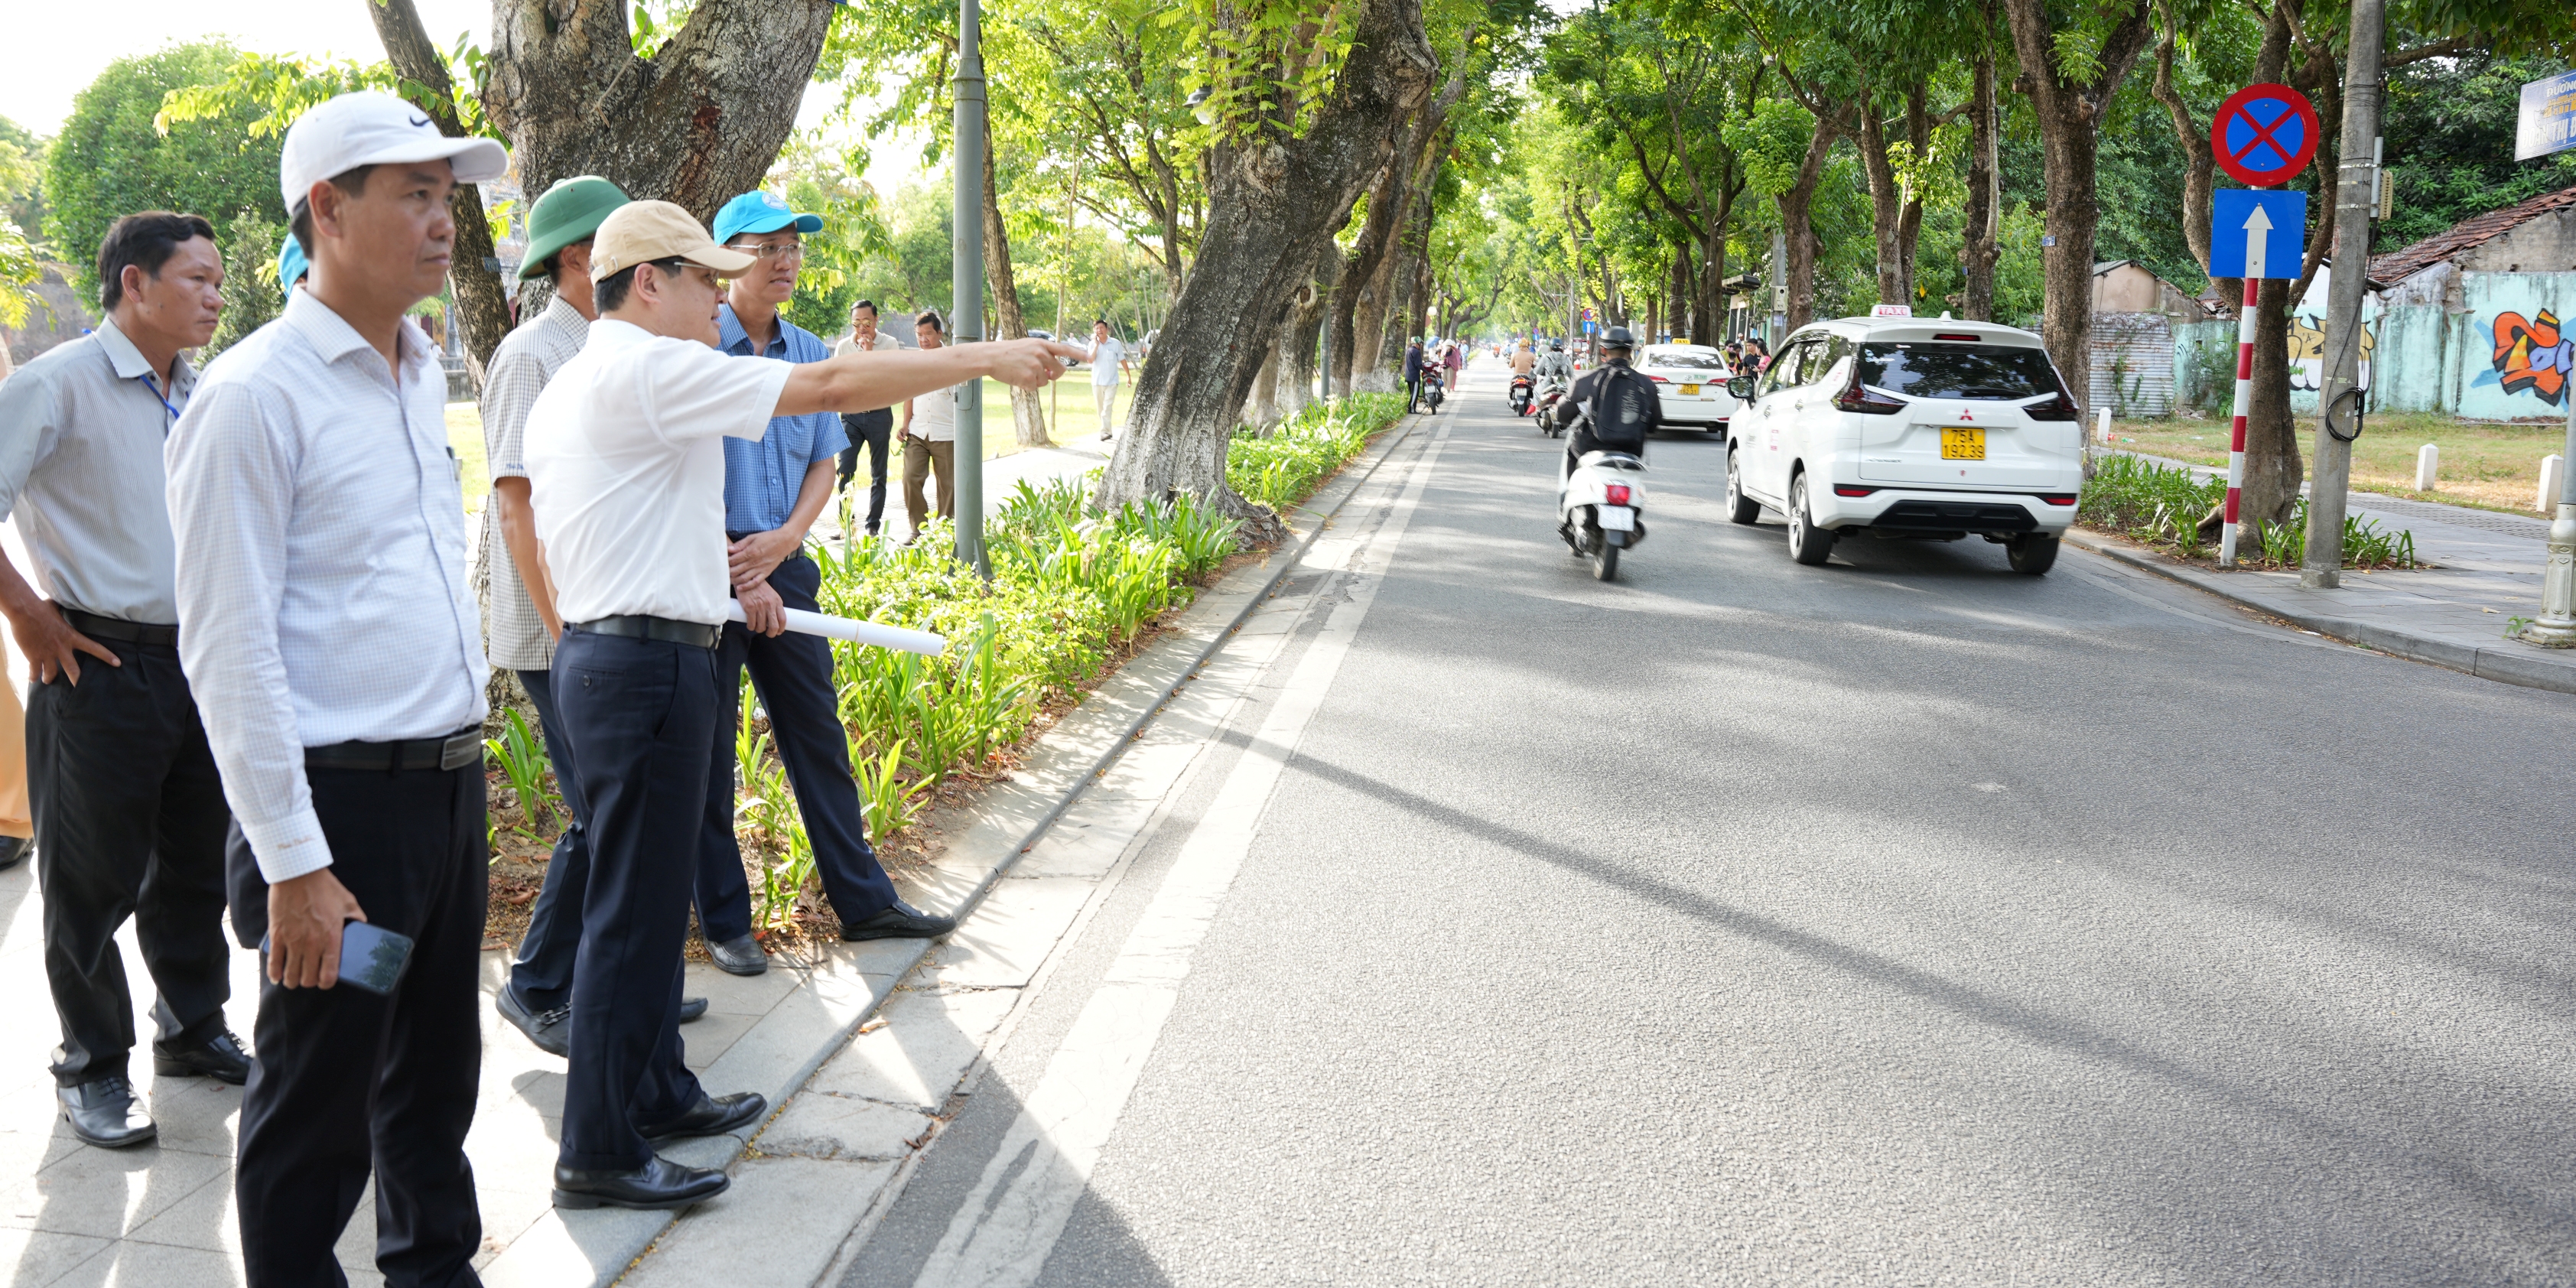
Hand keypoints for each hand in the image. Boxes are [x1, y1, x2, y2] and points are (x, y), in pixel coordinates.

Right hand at [8, 601, 118, 685]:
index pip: (94, 647)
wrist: (25, 611)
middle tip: (81, 689)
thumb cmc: (41, 608)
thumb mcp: (58, 609)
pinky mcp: (33, 656)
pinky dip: (33, 676)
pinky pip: (34, 671)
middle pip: (73, 669)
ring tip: (47, 680)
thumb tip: (64, 603)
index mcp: (71, 637)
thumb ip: (63, 612)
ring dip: (49, 678)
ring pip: (51, 673)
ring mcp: (47, 653)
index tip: (117, 663)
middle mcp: (61, 648)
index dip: (107, 656)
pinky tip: (32, 680)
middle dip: (77, 681)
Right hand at [267, 868, 364, 989]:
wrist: (298, 874)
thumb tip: (363, 928)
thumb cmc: (325, 887)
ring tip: (294, 979)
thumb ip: (357, 918)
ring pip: (291, 974)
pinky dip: (274, 973)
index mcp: (331, 937)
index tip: (326, 982)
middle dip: (310, 982)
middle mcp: (312, 943)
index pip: (329, 973)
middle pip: (309, 977)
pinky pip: (274, 961)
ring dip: (292, 981)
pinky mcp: (277, 935)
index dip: (327, 982)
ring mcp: (293, 940)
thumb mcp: (348, 902)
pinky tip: (277, 977)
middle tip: (310, 978)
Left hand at [728, 528, 798, 588]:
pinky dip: (746, 586)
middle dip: (727, 572)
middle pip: (736, 570)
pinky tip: (740, 587)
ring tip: (727, 579)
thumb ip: (740, 544)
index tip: (721, 562)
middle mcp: (754, 562)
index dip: (726, 562)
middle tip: (721, 572)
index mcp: (750, 551)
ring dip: (734, 580)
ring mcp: (760, 568)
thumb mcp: (753, 537)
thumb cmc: (768, 538)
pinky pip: (755, 582)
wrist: (785, 542)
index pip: (733, 560)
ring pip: (743, 578)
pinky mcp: (766, 573)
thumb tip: (729, 549)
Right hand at [738, 579, 786, 636]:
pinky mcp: (749, 607)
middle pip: (774, 626)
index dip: (781, 629)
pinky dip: (750, 627)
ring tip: (756, 627)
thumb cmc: (759, 587)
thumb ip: (774, 605)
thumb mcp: (771, 594)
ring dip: (759, 629)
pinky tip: (750, 625)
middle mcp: (769, 604)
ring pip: (761, 626)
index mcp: (777, 601)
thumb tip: (775, 619)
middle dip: (771, 633)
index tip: (778, 632)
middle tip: (768, 634)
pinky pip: (751, 623)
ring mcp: (759, 606)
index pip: (783, 619)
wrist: (746, 579)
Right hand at [985, 339, 1090, 390]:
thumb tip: (1052, 373)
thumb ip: (1042, 355)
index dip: (1079, 354)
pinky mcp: (1029, 378)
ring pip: (1046, 381)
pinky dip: (1027, 386)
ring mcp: (1036, 366)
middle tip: (1044, 374)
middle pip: (1060, 370)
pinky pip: (1035, 387)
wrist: (990, 357)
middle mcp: (1041, 354)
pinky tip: (1017, 378)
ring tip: (1021, 372)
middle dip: (1054, 375)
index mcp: (1041, 344)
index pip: (1065, 349)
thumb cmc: (1007, 352)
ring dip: (1036, 380)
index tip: (1091, 358)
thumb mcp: (1027, 346)